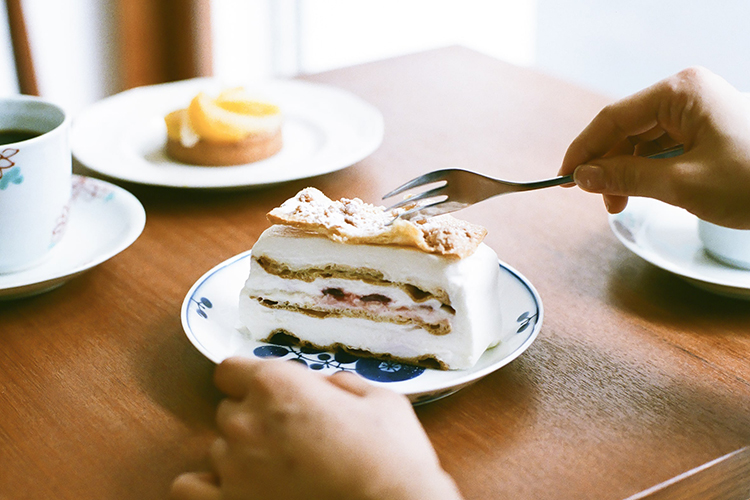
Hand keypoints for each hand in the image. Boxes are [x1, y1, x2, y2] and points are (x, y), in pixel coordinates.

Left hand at [170, 357, 462, 499]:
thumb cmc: (392, 459)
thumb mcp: (380, 400)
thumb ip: (341, 384)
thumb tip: (326, 386)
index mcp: (278, 386)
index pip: (231, 369)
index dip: (252, 379)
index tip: (272, 392)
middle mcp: (246, 422)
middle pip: (229, 410)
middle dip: (255, 417)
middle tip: (292, 436)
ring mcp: (234, 469)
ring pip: (218, 449)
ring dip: (242, 454)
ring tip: (282, 470)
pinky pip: (189, 488)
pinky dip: (206, 486)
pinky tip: (232, 488)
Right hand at [559, 67, 749, 228]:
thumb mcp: (680, 185)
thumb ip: (625, 178)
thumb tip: (582, 177)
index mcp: (681, 92)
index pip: (613, 117)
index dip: (583, 149)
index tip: (565, 178)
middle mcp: (686, 94)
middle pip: (626, 128)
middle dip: (607, 165)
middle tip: (599, 201)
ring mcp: (697, 109)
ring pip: (641, 139)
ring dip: (625, 171)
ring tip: (620, 204)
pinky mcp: (705, 127)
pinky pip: (661, 146)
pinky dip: (646, 170)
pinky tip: (641, 192)